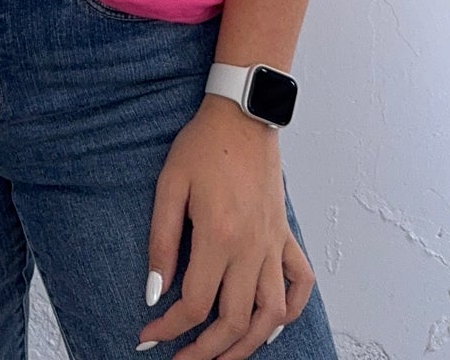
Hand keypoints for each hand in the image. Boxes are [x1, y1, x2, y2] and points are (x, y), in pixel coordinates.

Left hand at [136, 99, 314, 357]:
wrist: (242, 114)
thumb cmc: (202, 145)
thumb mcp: (170, 185)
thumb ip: (162, 241)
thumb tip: (155, 291)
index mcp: (218, 236)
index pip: (194, 304)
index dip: (168, 328)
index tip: (148, 335)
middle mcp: (251, 249)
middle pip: (234, 322)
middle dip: (204, 352)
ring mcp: (273, 244)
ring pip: (270, 316)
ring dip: (247, 345)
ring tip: (221, 355)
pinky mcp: (285, 236)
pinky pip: (300, 283)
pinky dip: (289, 311)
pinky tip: (270, 324)